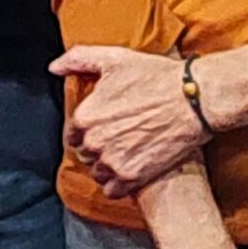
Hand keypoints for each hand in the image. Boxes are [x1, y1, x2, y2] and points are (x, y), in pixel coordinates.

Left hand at [52, 44, 204, 196]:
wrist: (193, 100)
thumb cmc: (156, 77)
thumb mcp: (114, 59)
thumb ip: (78, 60)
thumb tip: (54, 68)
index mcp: (85, 116)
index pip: (73, 134)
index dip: (88, 128)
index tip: (105, 123)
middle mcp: (94, 142)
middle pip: (86, 154)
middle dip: (98, 146)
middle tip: (120, 135)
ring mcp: (112, 161)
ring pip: (98, 172)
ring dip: (109, 165)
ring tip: (129, 151)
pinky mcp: (132, 177)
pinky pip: (113, 190)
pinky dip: (119, 183)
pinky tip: (133, 167)